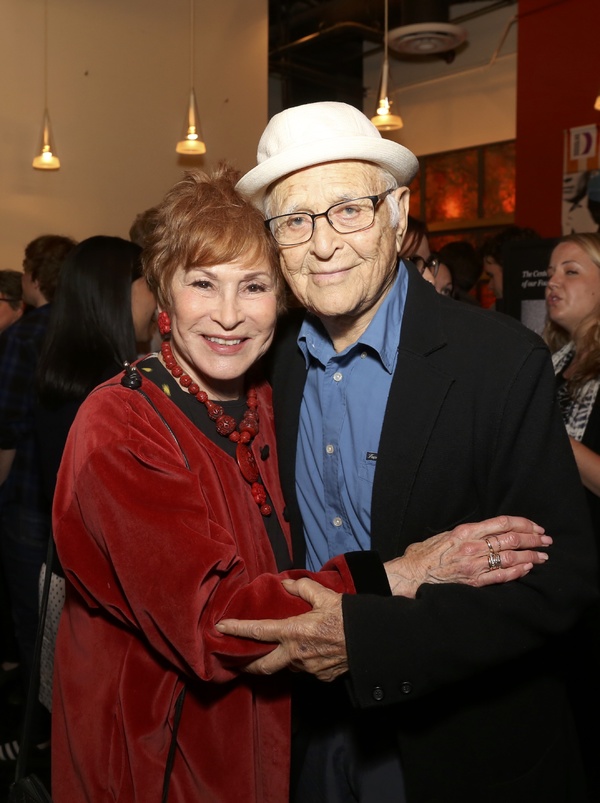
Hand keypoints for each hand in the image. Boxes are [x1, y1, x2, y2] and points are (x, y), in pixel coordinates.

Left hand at [216, 578, 346, 680]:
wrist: (372, 641)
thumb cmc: (347, 617)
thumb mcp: (325, 595)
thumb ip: (302, 588)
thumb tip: (286, 583)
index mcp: (294, 632)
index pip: (258, 631)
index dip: (237, 629)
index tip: (220, 627)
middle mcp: (296, 654)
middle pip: (262, 666)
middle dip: (246, 665)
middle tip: (235, 661)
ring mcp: (308, 669)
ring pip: (286, 666)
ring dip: (279, 659)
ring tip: (277, 650)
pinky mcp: (321, 677)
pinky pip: (305, 669)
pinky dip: (301, 661)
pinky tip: (308, 652)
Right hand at [385, 515, 551, 597]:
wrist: (413, 573)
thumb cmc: (427, 553)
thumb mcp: (447, 534)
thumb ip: (468, 533)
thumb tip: (489, 531)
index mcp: (466, 531)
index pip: (503, 523)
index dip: (524, 524)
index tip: (536, 527)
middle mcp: (472, 546)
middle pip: (511, 539)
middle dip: (533, 539)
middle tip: (546, 540)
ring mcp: (474, 564)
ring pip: (510, 558)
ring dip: (530, 557)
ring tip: (542, 557)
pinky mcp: (474, 581)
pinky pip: (501, 576)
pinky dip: (517, 572)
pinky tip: (527, 569)